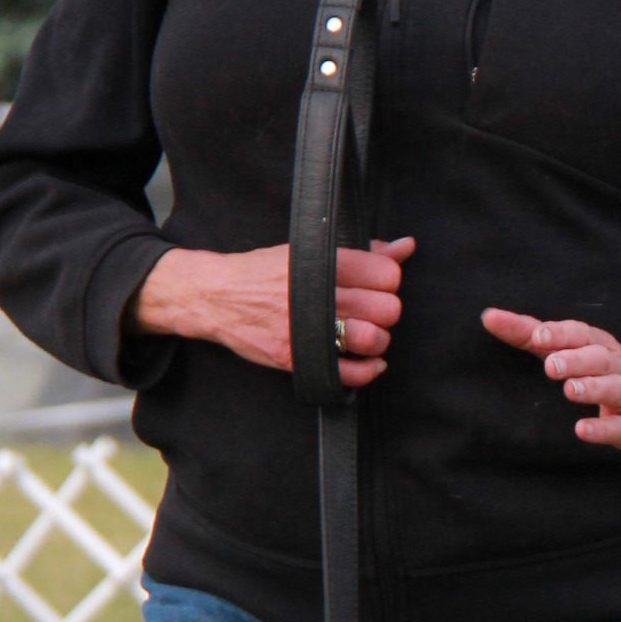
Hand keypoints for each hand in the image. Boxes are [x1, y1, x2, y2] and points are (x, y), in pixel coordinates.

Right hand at [128, 238, 414, 387]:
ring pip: (373, 339)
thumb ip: (361, 252)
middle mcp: (315, 294)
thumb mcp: (308, 251)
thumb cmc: (264, 272)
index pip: (386, 273)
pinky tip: (367, 361)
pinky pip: (350, 374)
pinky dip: (367, 371)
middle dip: (385, 311)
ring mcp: (305, 329)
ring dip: (377, 340)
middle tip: (370, 310)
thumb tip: (405, 247)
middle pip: (386, 308)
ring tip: (364, 333)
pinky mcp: (295, 358)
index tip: (376, 284)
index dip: (388, 281)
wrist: (215, 296)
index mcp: (320, 262)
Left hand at [483, 308, 620, 452]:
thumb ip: (541, 340)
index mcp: (600, 347)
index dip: (557, 332)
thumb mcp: (585, 351)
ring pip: (612, 388)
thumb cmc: (618, 372)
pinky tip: (583, 431)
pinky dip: (603, 429)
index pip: (577, 333)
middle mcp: (616, 367)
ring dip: (591, 388)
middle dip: (574, 359)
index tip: (533, 333)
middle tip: (551, 365)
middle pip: (597, 357)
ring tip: (570, 390)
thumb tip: (492, 318)